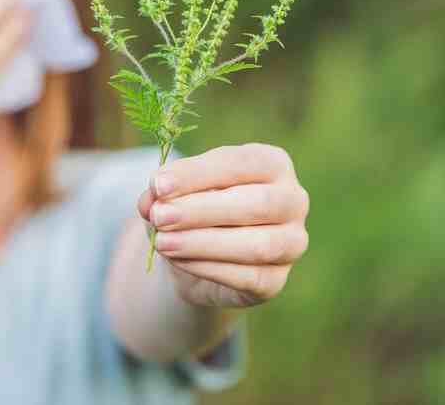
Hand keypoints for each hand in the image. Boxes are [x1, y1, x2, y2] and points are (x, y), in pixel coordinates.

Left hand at [137, 144, 309, 307]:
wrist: (200, 254)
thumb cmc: (193, 207)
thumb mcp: (175, 191)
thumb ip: (164, 191)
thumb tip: (152, 200)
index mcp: (273, 164)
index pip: (240, 163)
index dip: (198, 174)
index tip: (159, 185)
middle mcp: (293, 200)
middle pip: (256, 204)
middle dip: (201, 210)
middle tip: (159, 216)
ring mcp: (291, 242)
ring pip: (256, 245)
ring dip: (203, 243)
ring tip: (162, 242)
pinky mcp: (277, 280)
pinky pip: (248, 277)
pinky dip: (208, 268)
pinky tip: (178, 260)